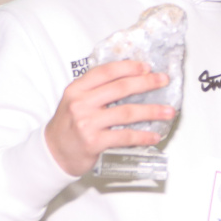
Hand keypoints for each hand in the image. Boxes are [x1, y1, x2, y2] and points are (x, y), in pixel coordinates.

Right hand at [43, 61, 174, 176]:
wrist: (53, 153)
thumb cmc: (68, 126)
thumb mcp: (74, 101)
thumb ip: (95, 90)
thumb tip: (128, 80)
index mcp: (76, 89)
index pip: (106, 72)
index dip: (128, 67)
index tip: (146, 67)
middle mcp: (81, 104)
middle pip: (120, 88)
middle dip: (146, 83)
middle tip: (163, 81)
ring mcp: (87, 123)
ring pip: (126, 112)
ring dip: (151, 111)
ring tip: (168, 111)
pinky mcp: (94, 142)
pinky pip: (124, 136)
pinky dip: (142, 136)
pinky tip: (153, 135)